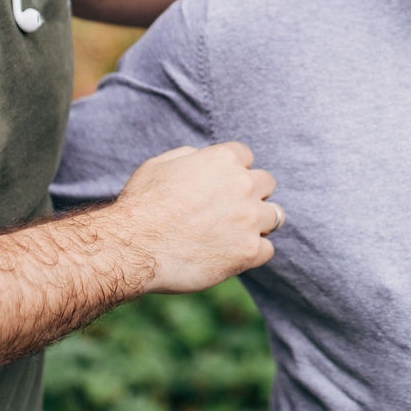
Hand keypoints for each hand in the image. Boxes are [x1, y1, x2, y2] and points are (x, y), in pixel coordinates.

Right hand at [111, 142, 278, 293]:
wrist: (135, 246)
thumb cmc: (142, 204)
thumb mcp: (160, 164)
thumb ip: (190, 156)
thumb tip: (203, 158)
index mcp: (223, 159)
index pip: (245, 156)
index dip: (232, 170)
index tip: (219, 185)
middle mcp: (243, 184)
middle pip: (267, 183)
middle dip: (251, 194)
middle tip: (229, 209)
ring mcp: (249, 219)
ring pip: (275, 216)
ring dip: (258, 222)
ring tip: (234, 232)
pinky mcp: (249, 251)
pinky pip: (267, 249)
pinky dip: (252, 252)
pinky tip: (230, 254)